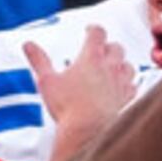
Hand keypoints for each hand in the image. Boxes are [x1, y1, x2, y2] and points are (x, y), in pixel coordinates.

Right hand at [31, 27, 133, 143]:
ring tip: (113, 68)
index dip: (93, 29)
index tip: (89, 30)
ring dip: (120, 64)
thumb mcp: (47, 81)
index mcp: (91, 58)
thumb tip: (28, 45)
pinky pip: (133, 86)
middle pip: (116, 47)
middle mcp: (110, 66)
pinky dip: (128, 84)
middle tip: (100, 50)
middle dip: (108, 46)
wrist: (88, 131)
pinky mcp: (127, 98)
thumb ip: (39, 60)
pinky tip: (122, 88)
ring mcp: (121, 82)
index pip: (97, 33)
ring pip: (128, 65)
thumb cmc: (67, 107)